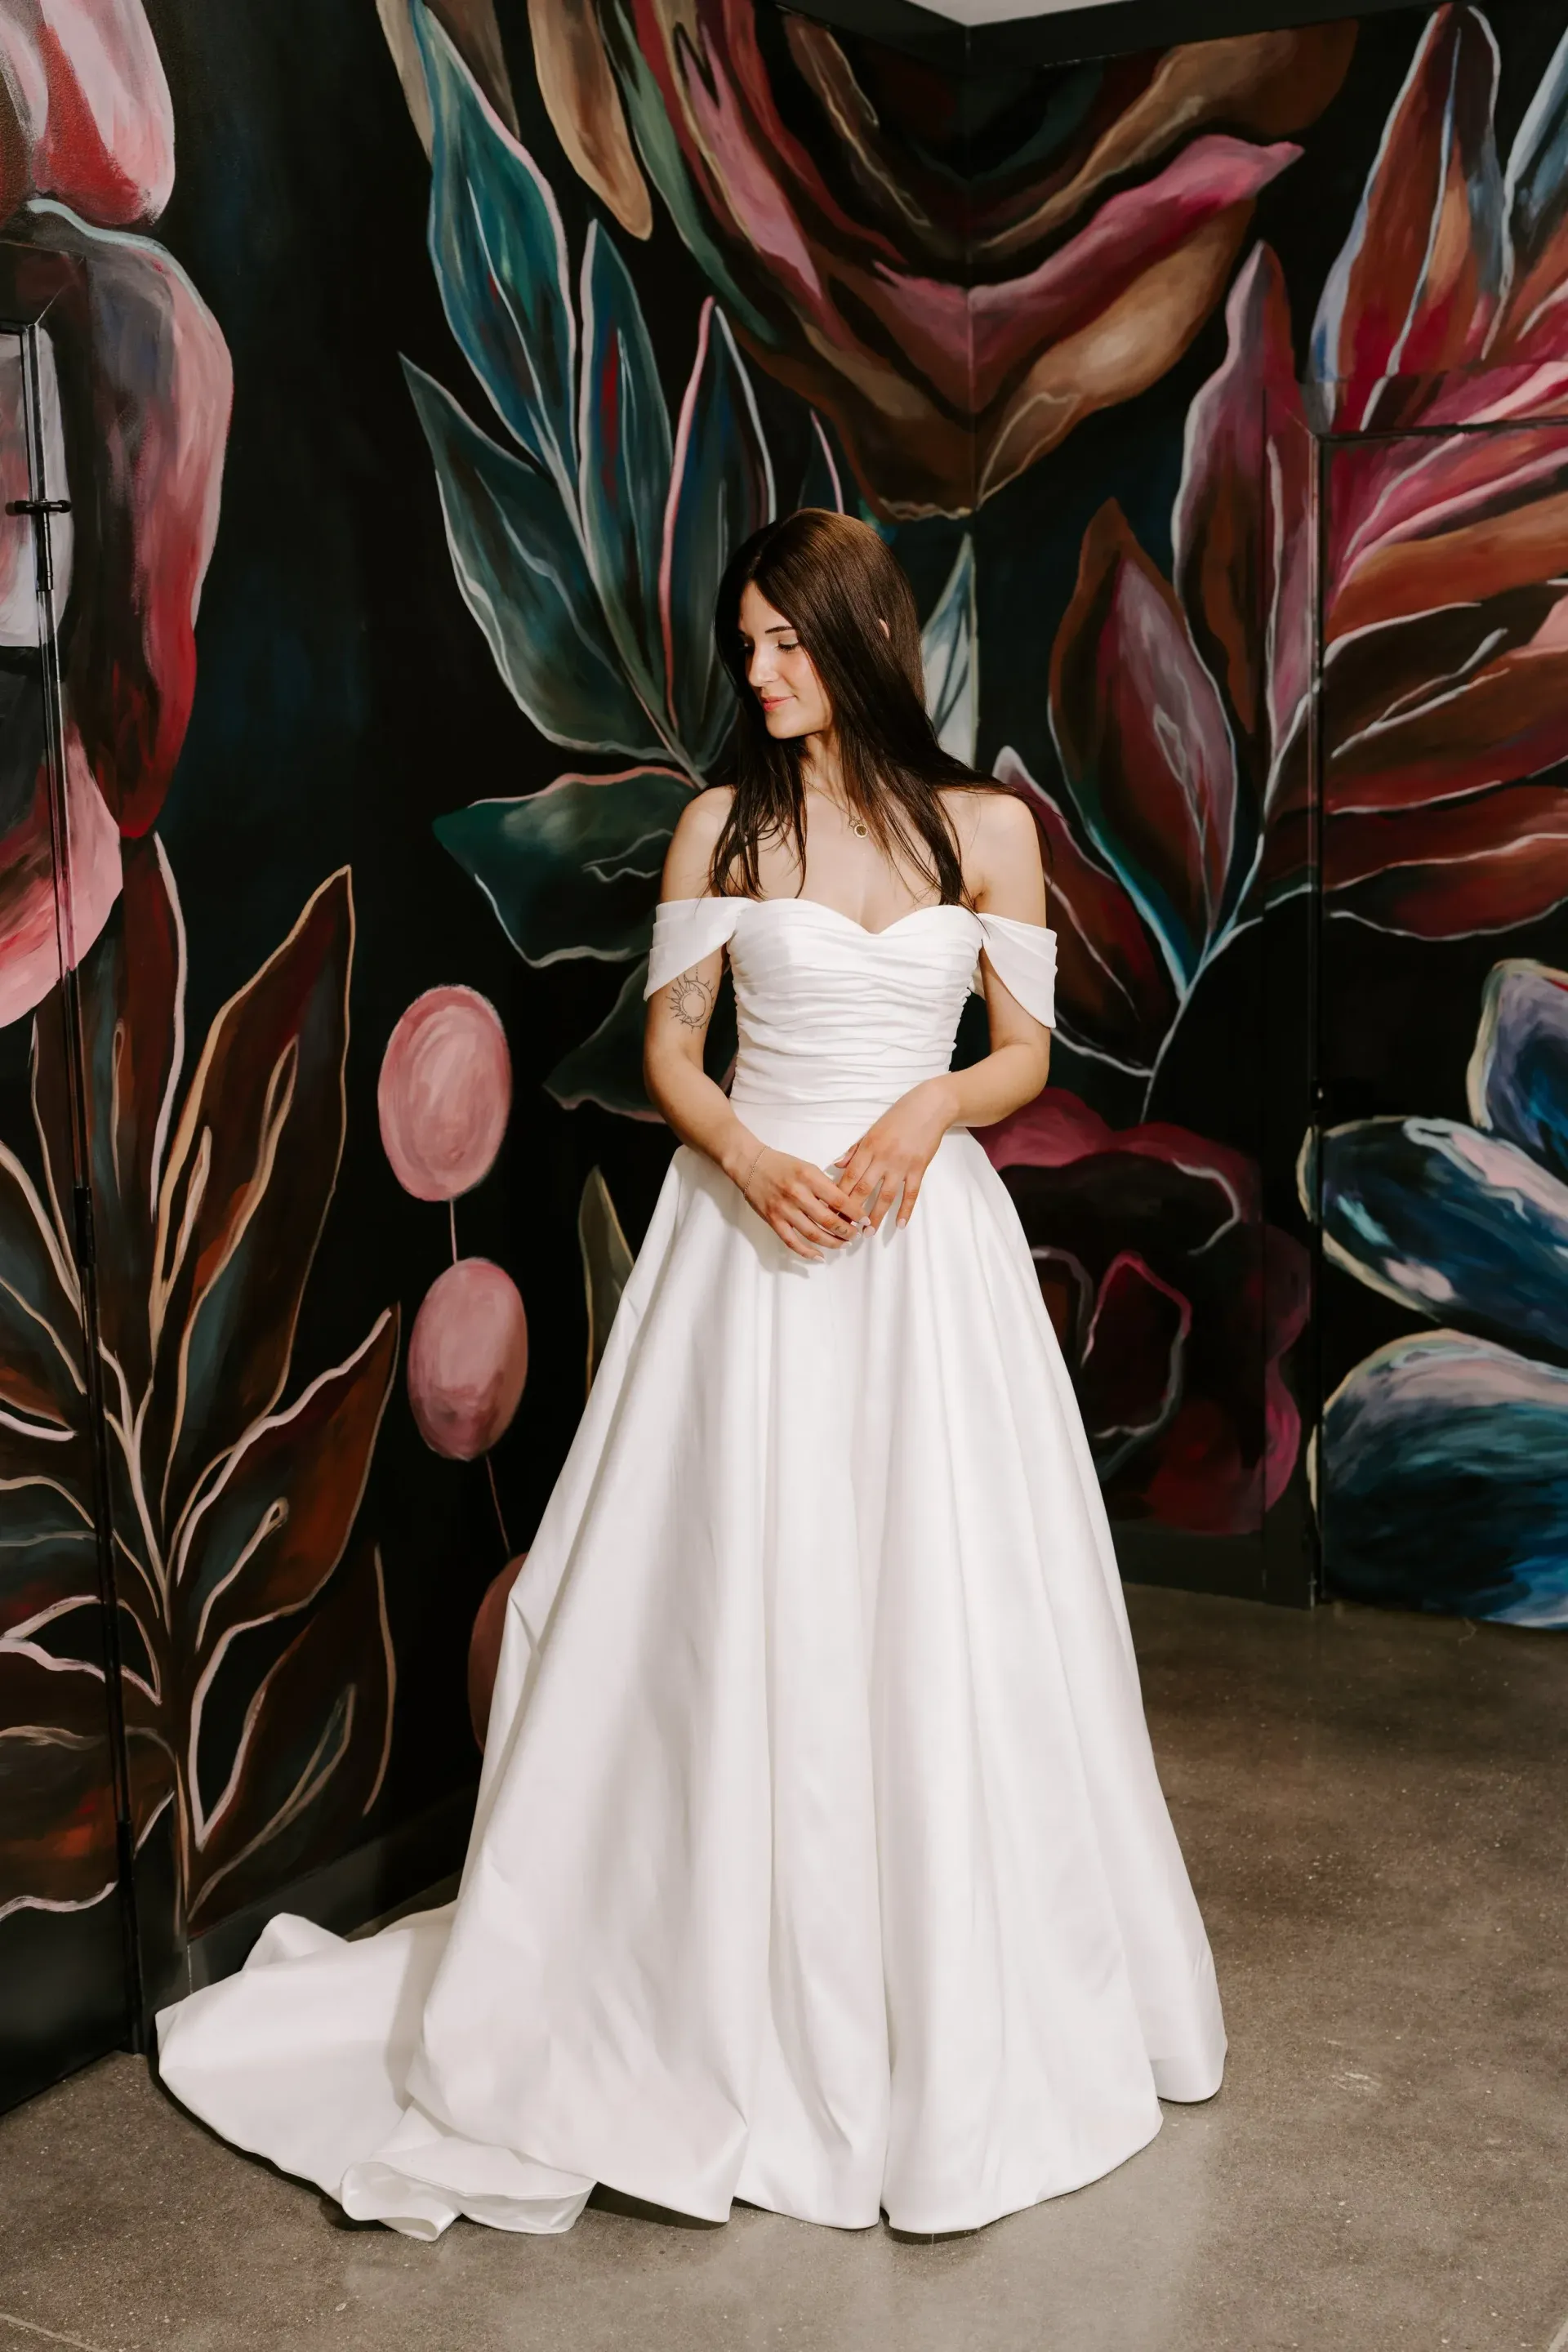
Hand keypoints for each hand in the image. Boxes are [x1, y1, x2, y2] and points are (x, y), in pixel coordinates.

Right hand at [739, 1145, 859, 1259]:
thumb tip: (844, 1206)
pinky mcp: (773, 1220)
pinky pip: (792, 1242)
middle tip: (856, 1235)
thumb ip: (824, 1185)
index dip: (855, 1213)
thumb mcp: (808, 1167)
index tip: (865, 1220)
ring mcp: (784, 1209)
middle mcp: (797, 1194)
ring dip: (832, 1242)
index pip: (839, 1200)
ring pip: (813, 1234)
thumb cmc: (781, 1164)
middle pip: (828, 1220)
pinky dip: (807, 1252)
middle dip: (847, 1231)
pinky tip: (819, 1257)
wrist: (751, 1164)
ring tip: (843, 1244)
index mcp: (809, 1177)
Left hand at [837, 1078, 955, 1231]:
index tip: (831, 1211)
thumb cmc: (898, 1117)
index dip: (839, 1196)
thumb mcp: (872, 1129)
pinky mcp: (919, 1168)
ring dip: (876, 1215)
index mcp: (868, 1147)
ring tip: (868, 1232)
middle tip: (845, 1229)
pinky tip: (899, 1224)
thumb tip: (836, 1165)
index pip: (850, 1176)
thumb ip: (854, 1150)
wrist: (929, 1107)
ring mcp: (902, 1164)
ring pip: (886, 1195)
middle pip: (864, 1189)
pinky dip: (906, 1210)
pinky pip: (911, 1193)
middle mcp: (883, 1157)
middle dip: (853, 1211)